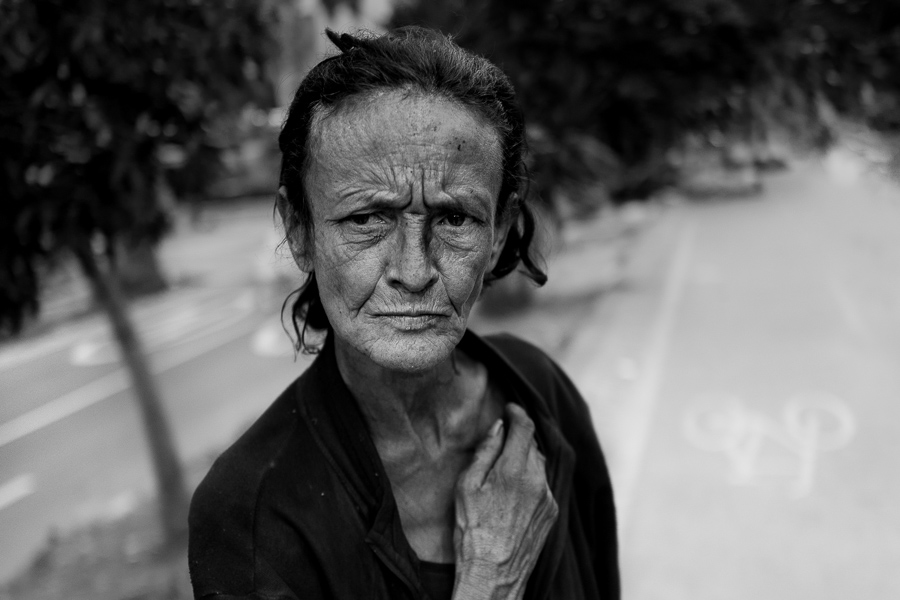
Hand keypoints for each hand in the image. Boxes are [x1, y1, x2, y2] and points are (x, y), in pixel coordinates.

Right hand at [452, 404, 558, 599]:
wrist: (492, 574)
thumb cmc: (472, 531)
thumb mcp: (467, 486)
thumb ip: (485, 452)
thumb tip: (498, 427)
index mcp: (514, 470)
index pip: (525, 427)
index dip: (517, 413)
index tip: (510, 409)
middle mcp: (537, 481)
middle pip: (533, 444)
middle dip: (518, 437)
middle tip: (501, 440)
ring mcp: (548, 498)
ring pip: (539, 464)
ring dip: (525, 459)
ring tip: (503, 470)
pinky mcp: (552, 512)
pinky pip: (543, 484)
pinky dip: (530, 479)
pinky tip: (512, 493)